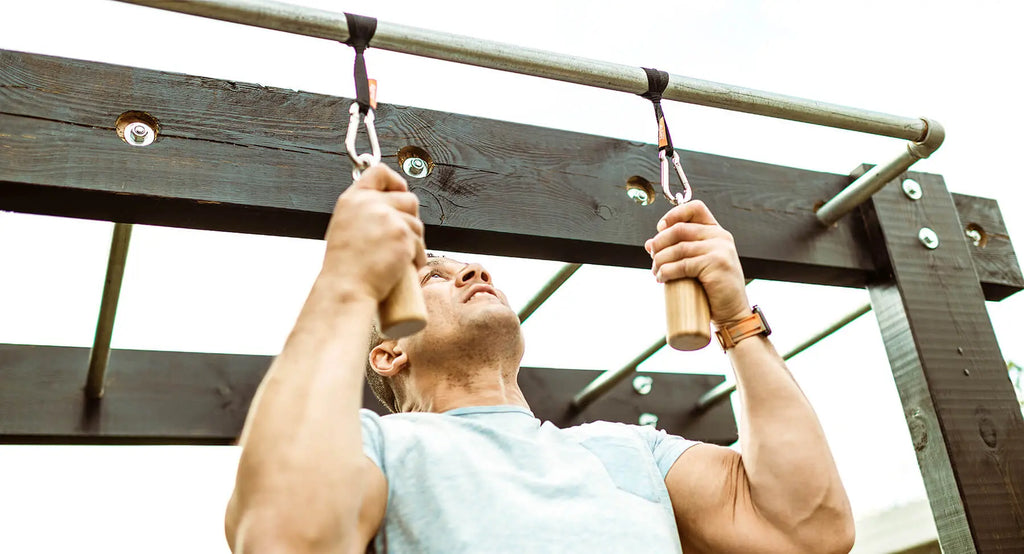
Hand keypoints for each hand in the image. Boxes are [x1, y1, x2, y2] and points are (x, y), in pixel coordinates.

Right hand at [320, 164, 425, 302]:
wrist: (346, 287)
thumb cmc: (345, 267)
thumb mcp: (346, 227)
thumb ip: (364, 212)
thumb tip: (389, 207)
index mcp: (353, 199)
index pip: (379, 172)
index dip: (395, 181)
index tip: (400, 192)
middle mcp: (370, 203)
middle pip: (408, 198)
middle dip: (410, 219)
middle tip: (401, 239)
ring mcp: (388, 218)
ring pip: (417, 224)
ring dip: (414, 241)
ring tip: (398, 257)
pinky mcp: (403, 235)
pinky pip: (421, 245)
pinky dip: (417, 258)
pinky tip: (405, 267)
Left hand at [644, 200, 750, 326]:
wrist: (732, 313)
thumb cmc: (713, 290)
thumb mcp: (697, 263)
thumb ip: (679, 250)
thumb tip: (649, 243)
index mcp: (717, 232)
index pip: (695, 208)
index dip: (673, 214)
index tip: (659, 229)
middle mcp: (720, 236)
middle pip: (679, 229)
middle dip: (659, 243)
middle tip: (653, 259)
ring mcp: (720, 249)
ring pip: (678, 248)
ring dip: (660, 260)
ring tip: (656, 272)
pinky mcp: (716, 264)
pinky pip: (682, 264)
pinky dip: (666, 271)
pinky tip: (661, 279)